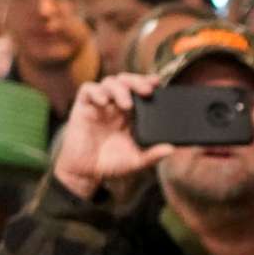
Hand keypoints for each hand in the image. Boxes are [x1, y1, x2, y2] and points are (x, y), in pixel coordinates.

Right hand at [54, 75, 179, 201]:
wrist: (86, 173)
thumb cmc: (111, 164)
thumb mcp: (136, 161)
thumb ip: (152, 155)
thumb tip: (170, 149)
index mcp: (132, 114)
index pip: (140, 90)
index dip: (148, 82)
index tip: (158, 83)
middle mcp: (116, 105)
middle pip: (126, 81)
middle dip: (137, 81)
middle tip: (146, 90)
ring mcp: (100, 105)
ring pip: (109, 82)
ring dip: (119, 88)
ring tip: (127, 104)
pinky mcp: (83, 107)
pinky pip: (88, 90)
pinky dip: (96, 92)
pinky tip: (104, 102)